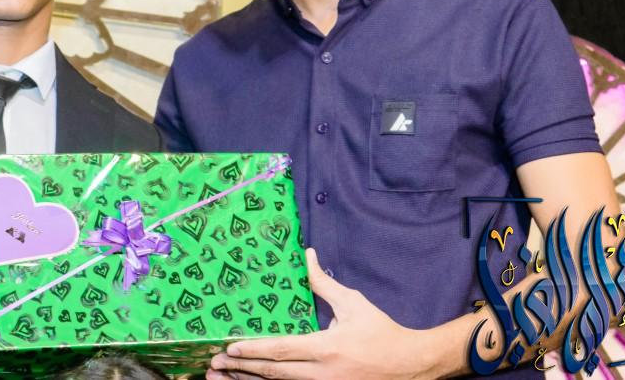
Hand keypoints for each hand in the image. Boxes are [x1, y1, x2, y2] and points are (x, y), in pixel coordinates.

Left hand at [207, 248, 439, 379]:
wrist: (410, 365)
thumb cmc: (381, 332)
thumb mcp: (353, 303)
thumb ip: (324, 283)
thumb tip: (306, 256)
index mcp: (327, 349)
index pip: (283, 351)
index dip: (254, 350)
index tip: (230, 348)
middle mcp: (323, 374)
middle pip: (274, 374)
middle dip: (242, 370)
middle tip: (214, 365)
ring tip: (221, 378)